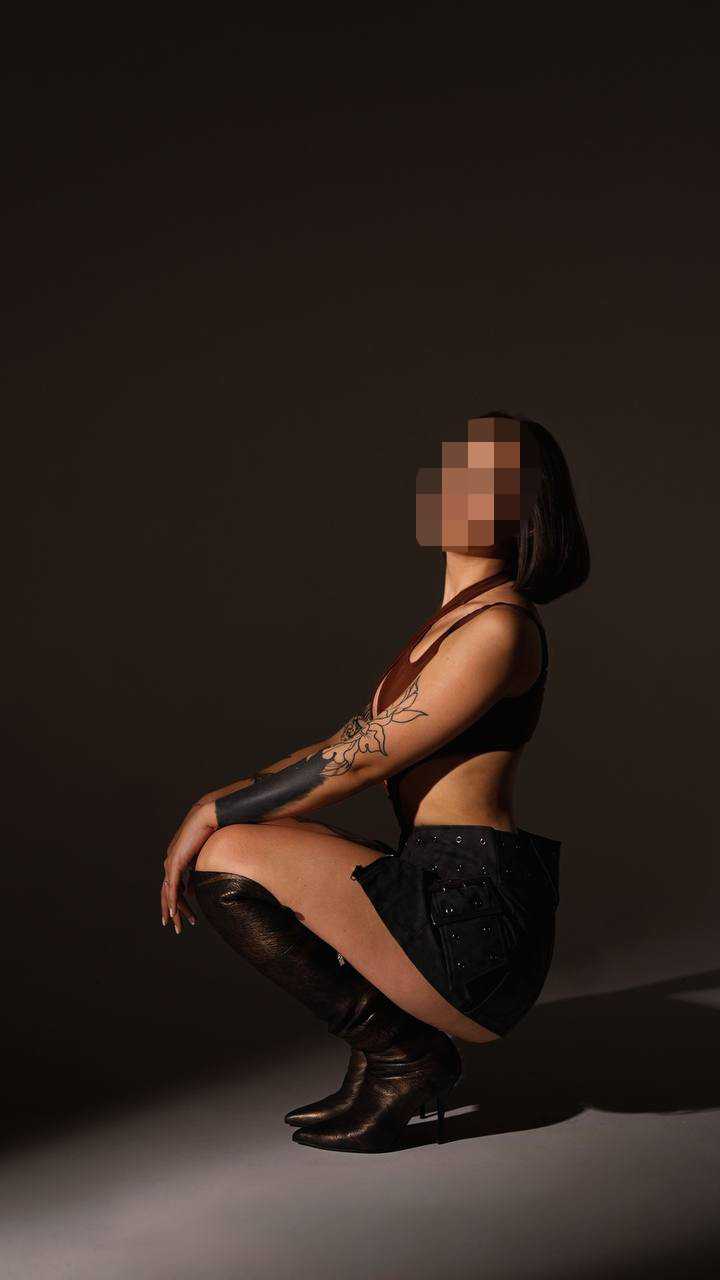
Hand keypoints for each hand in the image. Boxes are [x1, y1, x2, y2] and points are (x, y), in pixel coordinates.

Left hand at [161, 798, 216, 934]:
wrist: (210, 816)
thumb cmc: (212, 832)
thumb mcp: (205, 859)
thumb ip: (198, 875)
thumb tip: (194, 892)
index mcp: (177, 862)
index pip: (174, 888)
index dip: (178, 903)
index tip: (183, 917)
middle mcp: (171, 862)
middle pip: (167, 893)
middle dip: (171, 912)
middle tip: (175, 927)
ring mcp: (172, 862)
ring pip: (168, 892)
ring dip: (172, 909)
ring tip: (176, 924)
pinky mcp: (176, 861)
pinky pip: (173, 885)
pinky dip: (173, 899)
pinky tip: (173, 911)